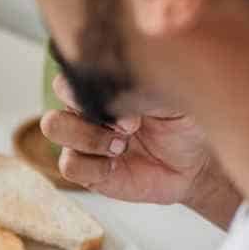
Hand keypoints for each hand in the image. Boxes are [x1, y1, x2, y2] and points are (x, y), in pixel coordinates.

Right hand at [41, 75, 240, 228]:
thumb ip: (142, 84)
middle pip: (55, 103)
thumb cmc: (182, 121)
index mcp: (100, 87)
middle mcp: (84, 112)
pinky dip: (94, 165)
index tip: (127, 99)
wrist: (194, 162)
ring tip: (123, 146)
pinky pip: (69, 166)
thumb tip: (118, 89)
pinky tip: (118, 165)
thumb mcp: (171, 92)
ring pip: (54, 130)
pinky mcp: (88, 171)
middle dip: (88, 115)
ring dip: (89, 138)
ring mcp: (82, 142)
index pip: (69, 77)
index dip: (86, 88)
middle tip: (129, 126)